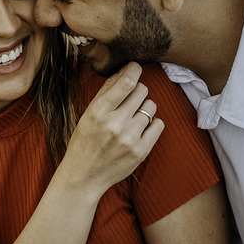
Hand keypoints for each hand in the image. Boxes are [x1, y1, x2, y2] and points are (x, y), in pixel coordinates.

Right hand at [59, 62, 163, 196]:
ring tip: (133, 117)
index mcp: (99, 111)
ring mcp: (130, 139)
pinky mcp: (141, 151)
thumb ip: (107, 90)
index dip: (134, 70)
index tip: (135, 68)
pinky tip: (141, 128)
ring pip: (151, 106)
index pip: (127, 82)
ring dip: (144, 107)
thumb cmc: (85, 139)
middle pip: (142, 91)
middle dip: (138, 91)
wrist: (84, 175)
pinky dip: (152, 122)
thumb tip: (126, 69)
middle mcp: (115, 124)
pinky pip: (159, 124)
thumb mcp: (89, 112)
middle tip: (130, 100)